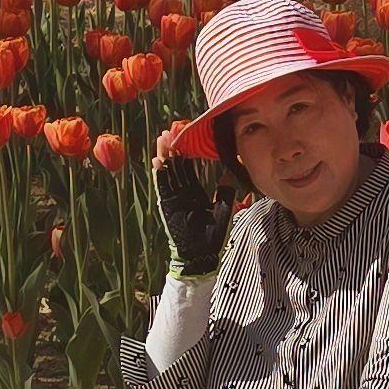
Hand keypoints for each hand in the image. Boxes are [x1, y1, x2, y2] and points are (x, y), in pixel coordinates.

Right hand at [156, 151, 232, 277]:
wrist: (202, 255)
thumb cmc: (214, 236)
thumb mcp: (223, 209)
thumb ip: (225, 190)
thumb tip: (230, 172)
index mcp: (195, 194)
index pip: (188, 170)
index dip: (185, 155)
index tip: (184, 140)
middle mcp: (182, 194)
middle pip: (175, 168)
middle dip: (172, 151)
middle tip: (169, 132)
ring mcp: (173, 200)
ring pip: (168, 174)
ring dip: (164, 157)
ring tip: (162, 140)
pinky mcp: (167, 206)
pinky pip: (163, 188)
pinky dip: (160, 175)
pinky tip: (158, 162)